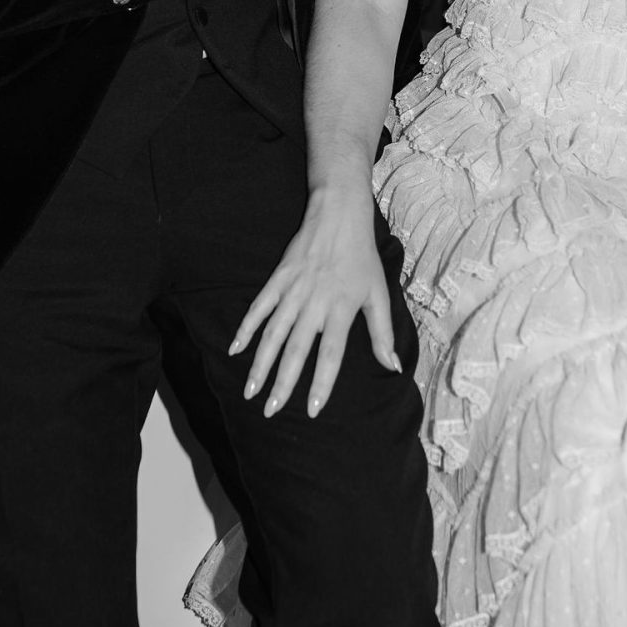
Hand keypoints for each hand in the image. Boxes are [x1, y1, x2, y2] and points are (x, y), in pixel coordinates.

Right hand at [230, 183, 399, 416]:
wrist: (339, 214)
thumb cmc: (362, 257)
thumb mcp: (379, 294)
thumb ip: (382, 333)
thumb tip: (391, 367)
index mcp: (342, 309)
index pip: (330, 355)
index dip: (321, 384)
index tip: (312, 409)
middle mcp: (315, 303)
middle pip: (295, 351)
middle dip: (282, 384)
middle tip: (271, 411)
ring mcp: (293, 290)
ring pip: (272, 334)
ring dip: (260, 364)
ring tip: (250, 391)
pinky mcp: (278, 278)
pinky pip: (259, 308)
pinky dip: (246, 329)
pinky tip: (235, 349)